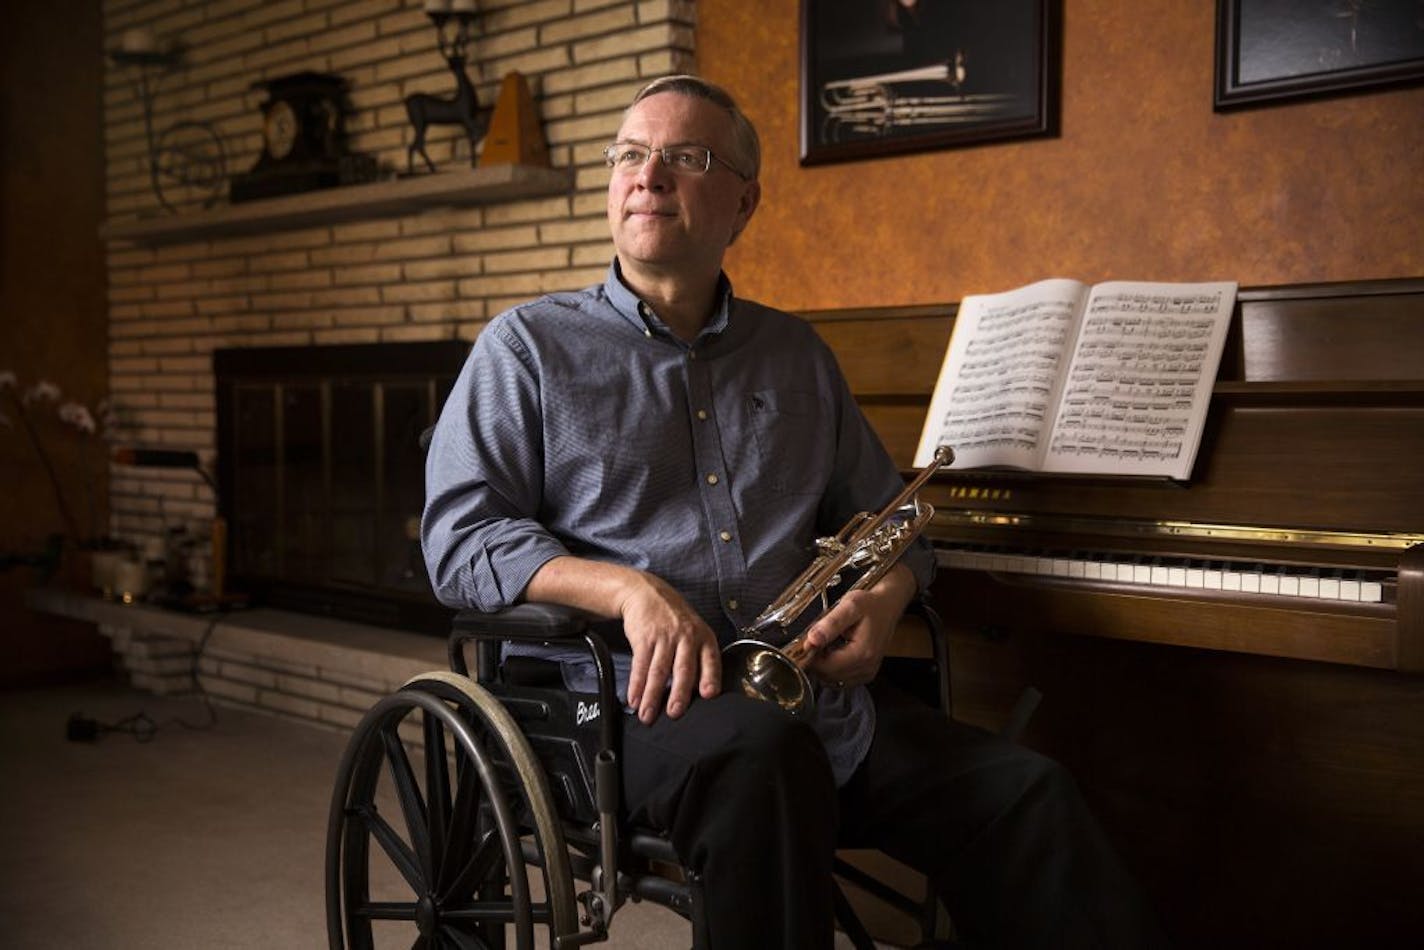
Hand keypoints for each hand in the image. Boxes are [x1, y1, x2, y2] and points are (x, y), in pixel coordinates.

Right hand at [617, 572, 721, 723]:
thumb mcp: (695, 632)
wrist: (648, 593)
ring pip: (658, 671)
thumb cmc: (676, 620)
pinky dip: (636, 685)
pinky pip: (640, 665)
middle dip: (679, 694)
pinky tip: (634, 699)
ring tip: (647, 716)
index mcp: (704, 638)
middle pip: (683, 669)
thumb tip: (701, 694)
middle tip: (674, 714)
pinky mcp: (644, 638)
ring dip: (652, 696)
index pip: (711, 660)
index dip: (710, 677)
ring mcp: (664, 637)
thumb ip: (700, 659)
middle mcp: (686, 637)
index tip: (708, 695)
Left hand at [801, 565, 915, 688]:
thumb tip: (811, 641)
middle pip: (828, 676)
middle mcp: (866, 668)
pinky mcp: (866, 674)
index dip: (811, 657)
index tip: (806, 642)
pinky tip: (834, 652)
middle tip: (815, 641)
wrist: (888, 607)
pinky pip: (841, 680)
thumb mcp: (849, 606)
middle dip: (816, 661)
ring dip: (824, 666)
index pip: (825, 668)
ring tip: (827, 645)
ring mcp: (867, 673)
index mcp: (862, 653)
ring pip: (833, 680)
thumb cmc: (870, 604)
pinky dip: (833, 669)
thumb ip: (830, 624)